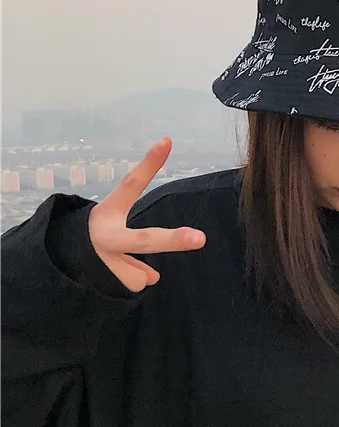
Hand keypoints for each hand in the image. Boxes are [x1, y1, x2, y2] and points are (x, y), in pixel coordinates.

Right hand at [88, 137, 205, 291]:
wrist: (50, 265)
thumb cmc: (90, 240)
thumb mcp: (112, 235)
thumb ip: (135, 247)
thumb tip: (152, 277)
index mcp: (107, 214)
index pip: (130, 184)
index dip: (149, 164)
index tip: (167, 141)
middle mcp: (105, 237)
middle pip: (144, 240)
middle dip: (173, 241)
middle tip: (200, 239)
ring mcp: (102, 262)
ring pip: (140, 274)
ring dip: (132, 271)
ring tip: (110, 265)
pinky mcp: (101, 283)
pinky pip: (134, 285)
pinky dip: (126, 284)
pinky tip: (106, 278)